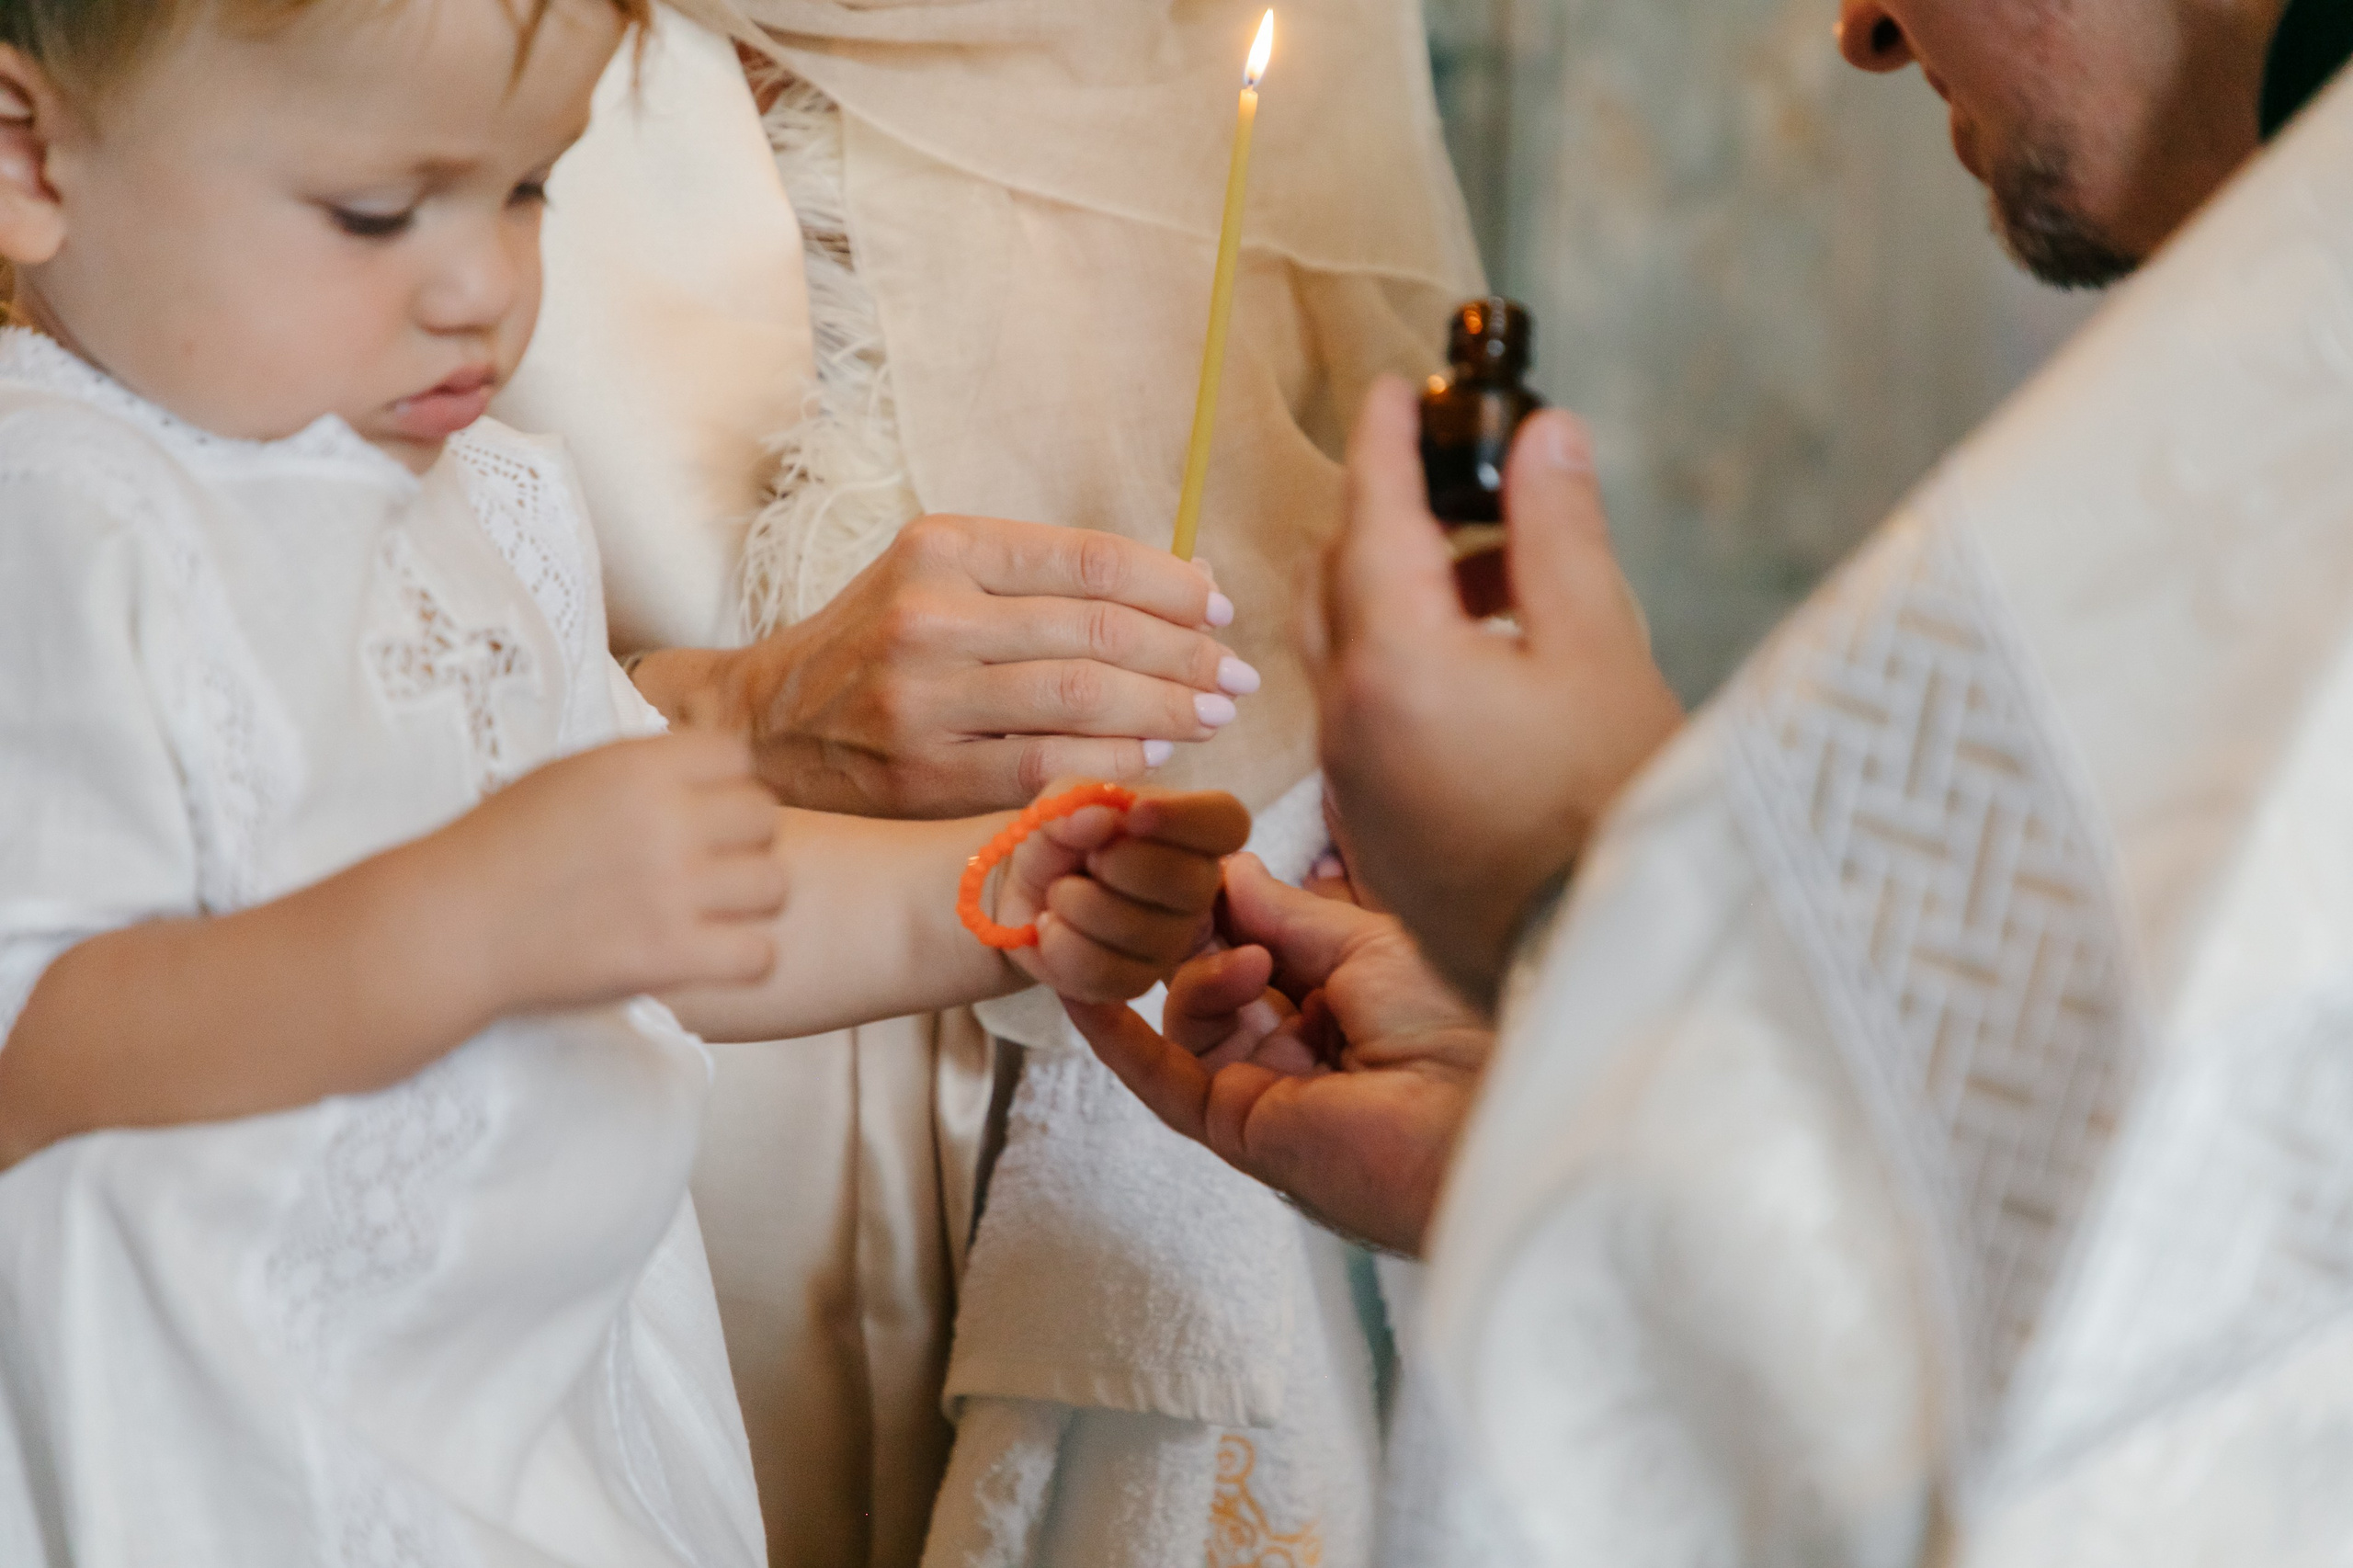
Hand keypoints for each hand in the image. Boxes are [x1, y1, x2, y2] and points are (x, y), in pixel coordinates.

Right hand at [430, 732, 787, 1015]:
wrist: (450, 927)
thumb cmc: (500, 847)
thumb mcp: (569, 775)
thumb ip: (641, 768)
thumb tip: (705, 763)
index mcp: (637, 767)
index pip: (738, 756)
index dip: (725, 783)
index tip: (702, 809)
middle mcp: (664, 821)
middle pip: (763, 817)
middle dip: (743, 839)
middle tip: (711, 863)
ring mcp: (672, 891)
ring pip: (774, 885)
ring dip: (750, 899)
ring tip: (717, 910)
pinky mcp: (669, 956)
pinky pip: (759, 955)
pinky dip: (744, 959)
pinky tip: (714, 955)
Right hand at [634, 516, 1255, 818]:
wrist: (767, 723)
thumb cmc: (876, 644)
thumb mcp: (944, 580)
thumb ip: (1049, 580)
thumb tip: (1189, 582)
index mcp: (942, 548)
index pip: (1088, 558)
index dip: (1172, 586)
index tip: (1222, 609)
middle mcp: (930, 614)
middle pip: (1097, 632)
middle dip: (1187, 654)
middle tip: (1237, 676)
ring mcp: (924, 698)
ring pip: (1080, 700)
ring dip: (1165, 710)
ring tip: (1212, 716)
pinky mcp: (923, 773)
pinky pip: (1045, 766)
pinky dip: (1111, 760)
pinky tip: (1150, 757)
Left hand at [995, 784, 1251, 1003]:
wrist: (1022, 888)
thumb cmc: (1057, 838)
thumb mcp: (1058, 804)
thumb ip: (1076, 803)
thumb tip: (1102, 819)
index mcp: (1190, 833)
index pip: (1228, 822)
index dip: (1189, 818)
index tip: (1136, 812)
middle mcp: (1194, 888)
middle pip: (1194, 885)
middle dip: (1125, 866)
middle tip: (1088, 858)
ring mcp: (1170, 940)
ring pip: (1145, 933)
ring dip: (1081, 904)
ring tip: (1059, 891)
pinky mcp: (1134, 980)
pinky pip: (1107, 972)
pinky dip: (1062, 944)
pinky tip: (1050, 926)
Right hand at [1066, 854, 1490, 1254]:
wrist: (1484, 1117)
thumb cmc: (1458, 1025)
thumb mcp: (1365, 942)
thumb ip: (1284, 911)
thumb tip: (1227, 867)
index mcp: (1340, 999)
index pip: (1251, 937)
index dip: (1212, 896)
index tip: (1173, 846)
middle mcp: (1298, 1045)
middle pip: (1208, 974)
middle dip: (1182, 927)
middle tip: (1157, 885)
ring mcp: (1263, 1087)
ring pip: (1186, 1017)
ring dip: (1195, 975)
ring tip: (1249, 966)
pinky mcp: (1235, 1128)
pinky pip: (1159, 1078)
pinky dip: (1113, 1033)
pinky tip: (1075, 985)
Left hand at [1303, 378, 1683, 1009]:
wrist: (1602, 960)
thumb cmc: (1611, 807)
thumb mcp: (1601, 648)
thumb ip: (1559, 531)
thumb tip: (1543, 434)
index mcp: (1395, 661)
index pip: (1372, 515)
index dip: (1385, 441)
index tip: (1397, 388)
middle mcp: (1349, 719)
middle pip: (1338, 579)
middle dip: (1390, 515)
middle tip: (1466, 483)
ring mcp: (1353, 780)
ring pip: (1348, 649)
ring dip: (1405, 593)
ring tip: (1510, 581)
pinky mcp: (1376, 826)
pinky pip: (1364, 713)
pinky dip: (1404, 663)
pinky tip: (1489, 668)